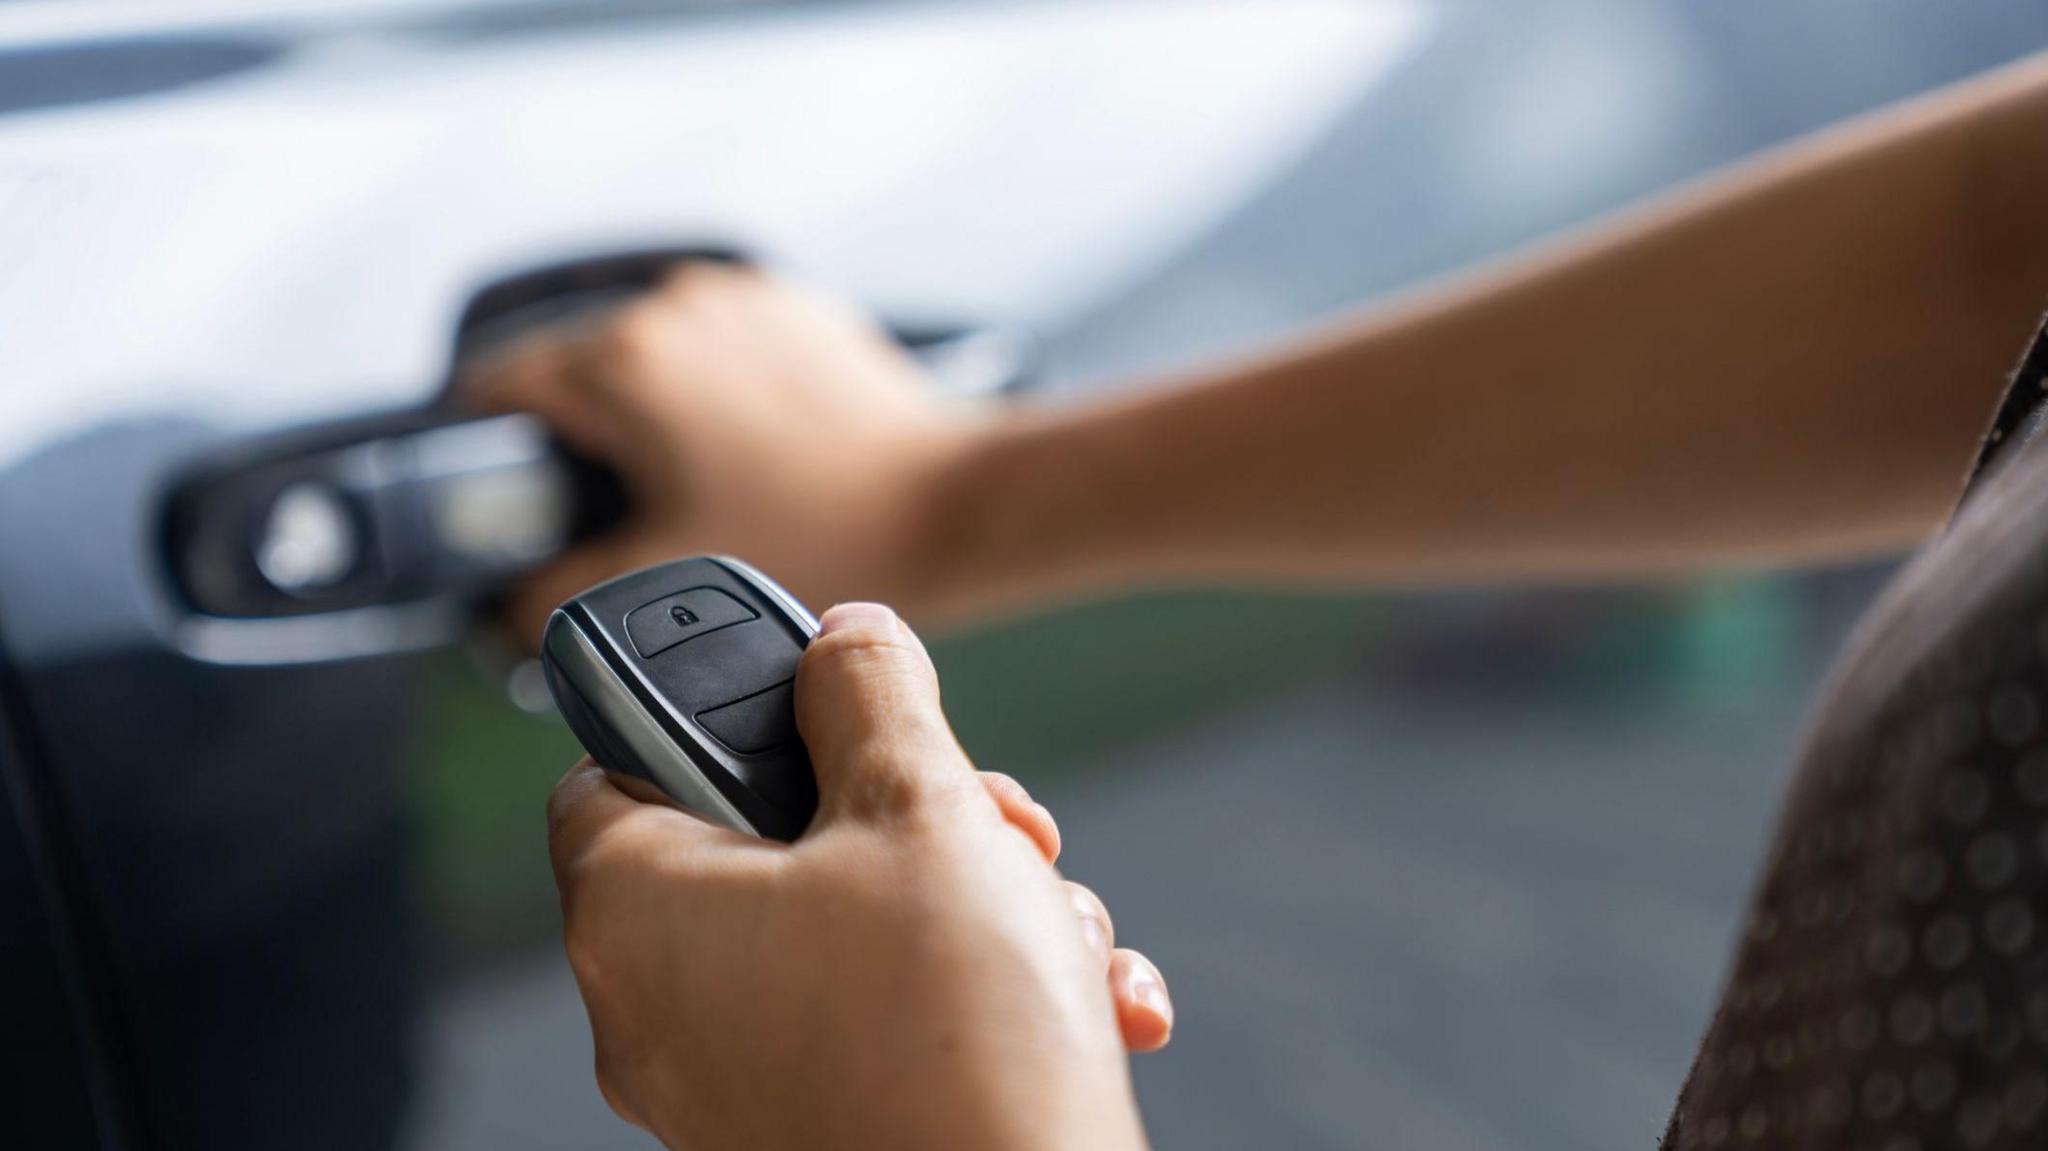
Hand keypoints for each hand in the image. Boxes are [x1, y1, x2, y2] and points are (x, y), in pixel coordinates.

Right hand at [462, 265, 984, 643]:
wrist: (949, 503)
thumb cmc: (828, 533)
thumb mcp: (664, 577)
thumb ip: (551, 599)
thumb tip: (502, 606)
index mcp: (624, 359)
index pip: (500, 387)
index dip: (489, 453)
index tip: (504, 500)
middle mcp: (675, 306)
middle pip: (573, 368)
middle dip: (579, 440)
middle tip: (614, 512)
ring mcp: (738, 297)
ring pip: (647, 353)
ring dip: (648, 410)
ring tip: (694, 483)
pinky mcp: (791, 306)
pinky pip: (715, 344)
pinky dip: (711, 389)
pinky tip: (747, 452)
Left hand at [546, 603, 1169, 1150]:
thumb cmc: (953, 1045)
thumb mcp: (922, 810)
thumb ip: (870, 695)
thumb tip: (846, 642)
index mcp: (638, 910)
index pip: (611, 763)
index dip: (710, 711)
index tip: (806, 698)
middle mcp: (658, 1012)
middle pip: (767, 848)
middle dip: (909, 816)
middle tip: (987, 819)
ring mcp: (733, 1089)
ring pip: (847, 936)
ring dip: (966, 904)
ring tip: (1048, 923)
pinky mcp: (810, 1136)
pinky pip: (882, 1026)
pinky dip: (972, 996)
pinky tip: (1078, 999)